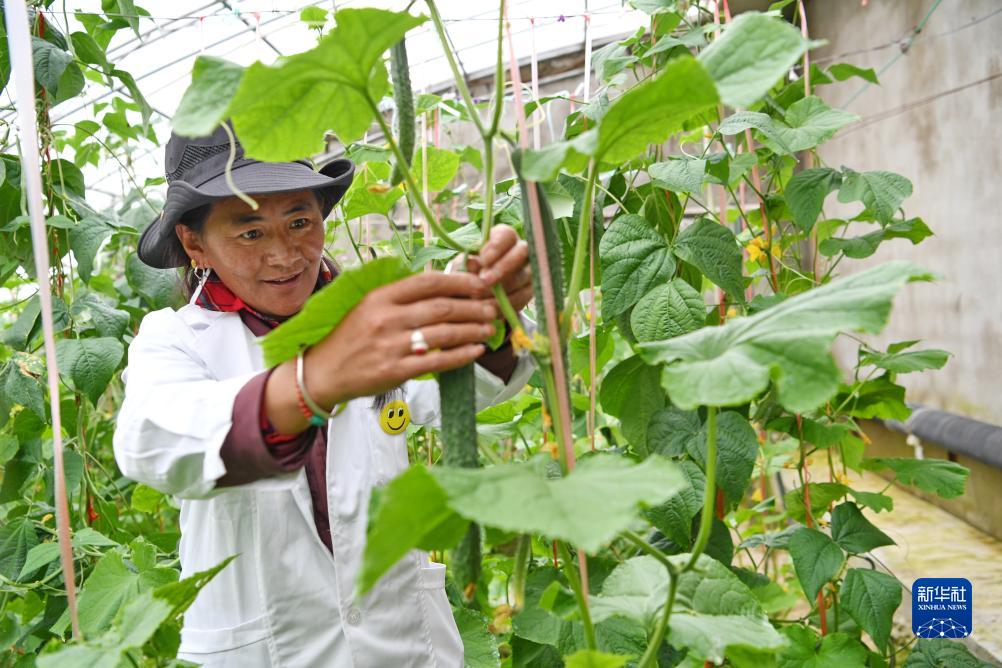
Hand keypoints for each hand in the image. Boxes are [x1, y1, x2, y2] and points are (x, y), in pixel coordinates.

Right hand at [304, 271, 499, 405]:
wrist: (323, 372)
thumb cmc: (351, 337)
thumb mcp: (369, 307)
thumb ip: (402, 298)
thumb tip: (444, 287)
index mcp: (380, 297)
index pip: (428, 283)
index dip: (460, 282)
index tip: (481, 284)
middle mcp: (386, 318)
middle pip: (441, 307)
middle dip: (473, 307)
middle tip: (493, 307)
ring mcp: (390, 346)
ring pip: (443, 334)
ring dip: (473, 330)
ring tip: (489, 328)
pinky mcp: (395, 371)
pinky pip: (437, 362)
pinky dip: (461, 356)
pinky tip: (476, 350)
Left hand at [466, 224, 533, 312]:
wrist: (474, 293)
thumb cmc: (468, 272)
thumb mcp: (463, 266)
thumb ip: (467, 264)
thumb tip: (473, 264)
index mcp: (504, 237)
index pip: (506, 235)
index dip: (497, 246)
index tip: (483, 259)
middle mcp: (521, 250)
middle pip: (520, 254)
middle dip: (502, 268)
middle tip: (484, 281)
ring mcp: (529, 270)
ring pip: (522, 277)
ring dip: (502, 289)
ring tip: (482, 298)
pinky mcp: (530, 291)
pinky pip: (522, 297)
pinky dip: (506, 304)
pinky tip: (490, 309)